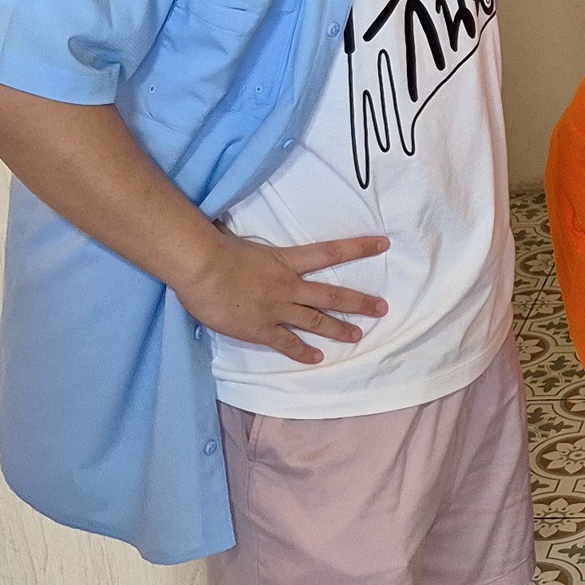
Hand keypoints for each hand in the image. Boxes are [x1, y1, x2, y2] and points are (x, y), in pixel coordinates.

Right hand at [172, 231, 389, 362]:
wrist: (201, 268)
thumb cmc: (216, 248)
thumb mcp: (242, 239)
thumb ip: (254, 242)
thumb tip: (241, 226)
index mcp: (286, 260)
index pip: (331, 252)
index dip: (359, 247)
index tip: (383, 244)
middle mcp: (289, 286)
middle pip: (333, 295)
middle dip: (360, 303)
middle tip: (382, 309)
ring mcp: (277, 309)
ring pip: (316, 321)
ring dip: (339, 329)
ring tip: (358, 336)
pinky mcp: (261, 329)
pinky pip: (287, 343)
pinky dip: (302, 352)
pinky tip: (317, 358)